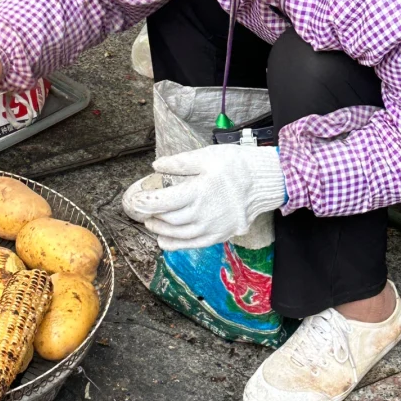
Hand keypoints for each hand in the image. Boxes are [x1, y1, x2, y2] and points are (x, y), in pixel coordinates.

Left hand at [126, 144, 285, 249]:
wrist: (264, 181)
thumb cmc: (237, 165)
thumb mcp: (207, 156)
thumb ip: (180, 162)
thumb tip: (157, 165)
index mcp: (200, 191)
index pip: (165, 201)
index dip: (147, 201)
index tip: (136, 199)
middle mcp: (205, 213)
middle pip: (170, 219)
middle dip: (151, 214)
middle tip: (140, 210)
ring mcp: (213, 227)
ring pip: (179, 234)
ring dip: (161, 230)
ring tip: (150, 223)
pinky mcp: (220, 234)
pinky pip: (194, 244)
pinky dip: (176, 245)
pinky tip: (164, 242)